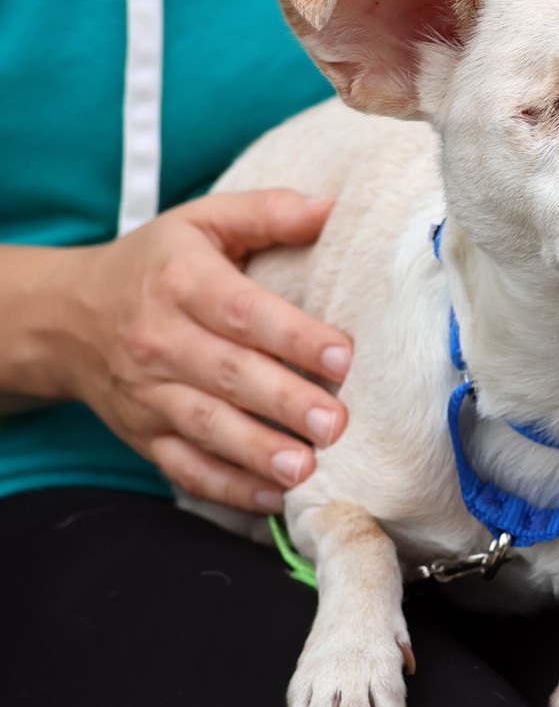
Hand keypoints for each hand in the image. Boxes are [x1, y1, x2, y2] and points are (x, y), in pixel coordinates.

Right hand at [55, 190, 351, 511]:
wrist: (69, 316)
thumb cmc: (156, 265)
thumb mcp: (202, 220)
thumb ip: (267, 212)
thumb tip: (331, 208)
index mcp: (182, 282)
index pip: (241, 311)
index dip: (293, 335)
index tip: (342, 355)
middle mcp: (161, 340)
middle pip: (228, 375)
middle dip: (284, 402)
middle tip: (335, 422)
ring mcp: (150, 394)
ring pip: (207, 427)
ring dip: (258, 452)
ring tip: (306, 468)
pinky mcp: (144, 435)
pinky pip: (185, 467)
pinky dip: (227, 487)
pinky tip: (272, 498)